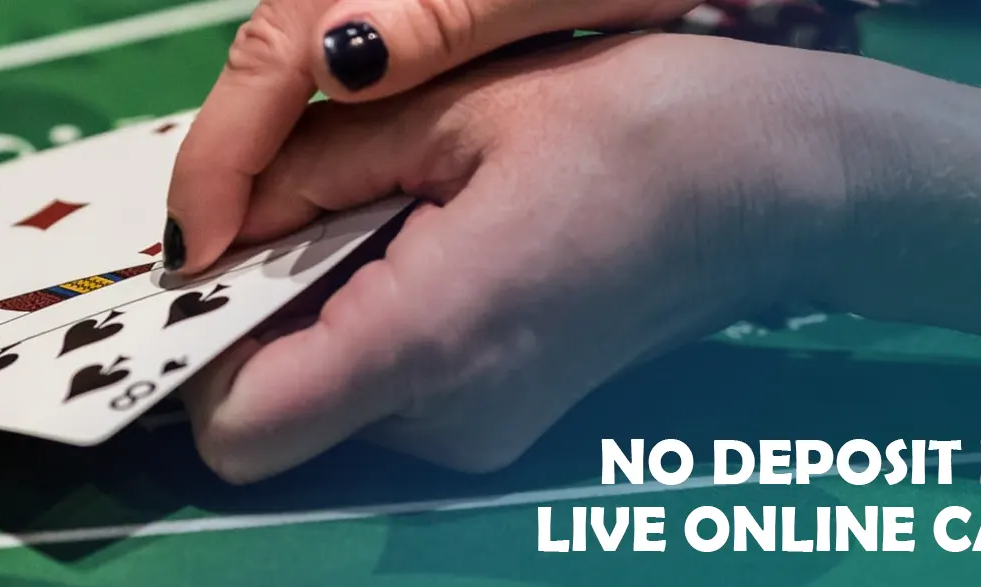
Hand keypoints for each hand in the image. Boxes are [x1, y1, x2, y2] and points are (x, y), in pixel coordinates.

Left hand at [177, 33, 868, 482]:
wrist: (786, 183)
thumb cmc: (643, 122)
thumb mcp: (459, 111)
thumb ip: (315, 167)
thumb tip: (212, 214)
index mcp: (429, 338)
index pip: (239, 427)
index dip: (194, 351)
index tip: (211, 261)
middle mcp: (445, 420)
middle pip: (272, 409)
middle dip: (252, 311)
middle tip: (291, 202)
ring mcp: (477, 435)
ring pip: (323, 396)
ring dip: (311, 309)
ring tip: (378, 202)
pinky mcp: (497, 421)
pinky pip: (381, 384)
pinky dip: (363, 318)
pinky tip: (417, 235)